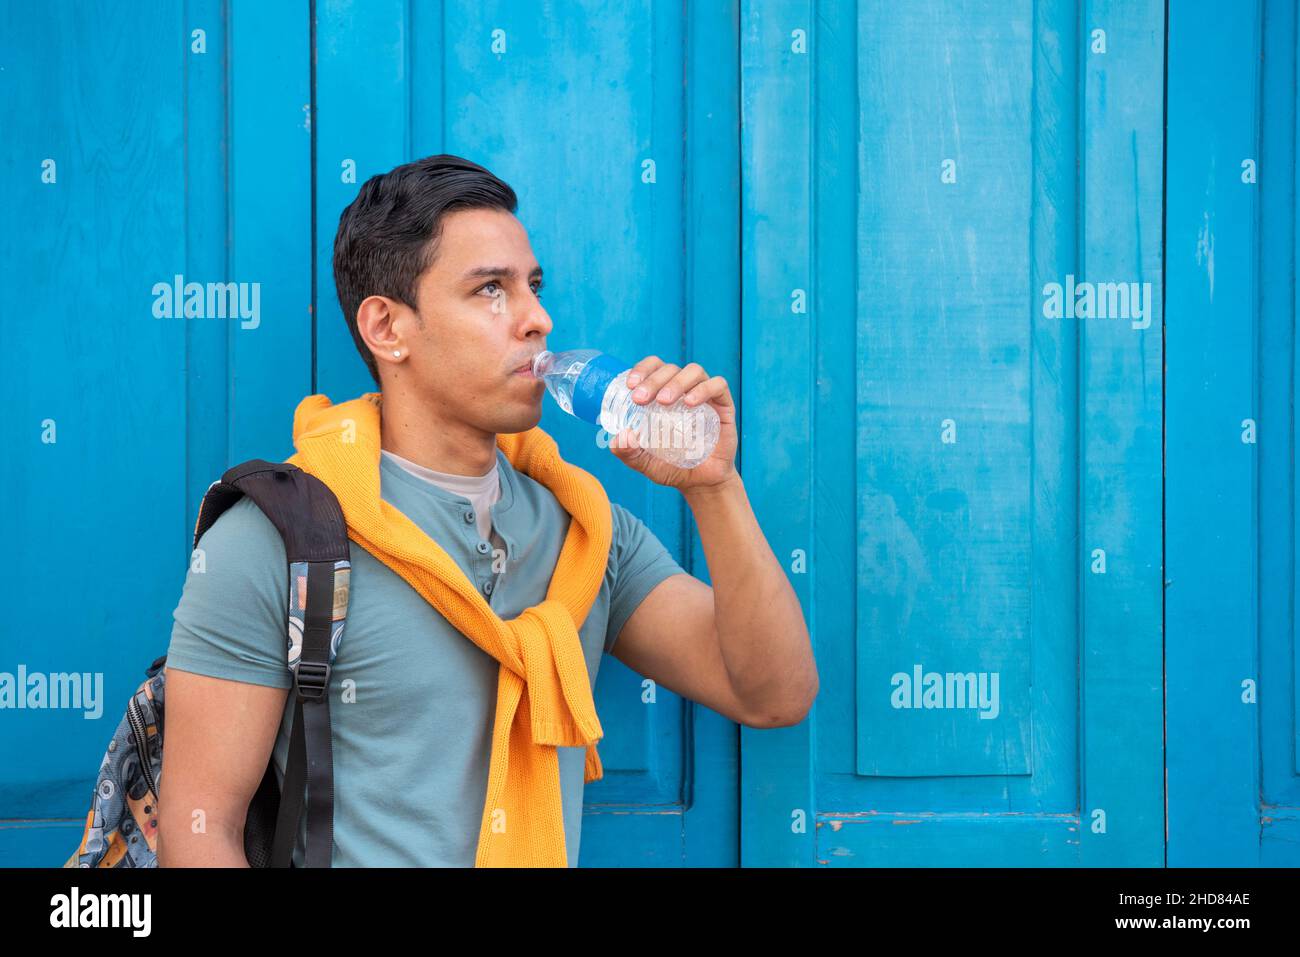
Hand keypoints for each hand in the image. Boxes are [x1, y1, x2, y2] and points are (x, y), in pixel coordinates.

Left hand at [607, 356, 738, 492]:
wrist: (701, 483)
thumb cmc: (672, 467)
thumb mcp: (643, 462)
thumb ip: (628, 452)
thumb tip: (619, 437)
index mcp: (663, 394)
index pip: (653, 367)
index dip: (642, 369)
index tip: (630, 385)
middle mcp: (684, 390)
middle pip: (670, 368)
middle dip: (653, 380)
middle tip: (640, 399)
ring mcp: (705, 396)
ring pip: (694, 371)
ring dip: (675, 382)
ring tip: (663, 402)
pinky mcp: (724, 406)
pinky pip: (718, 386)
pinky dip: (703, 390)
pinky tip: (689, 403)